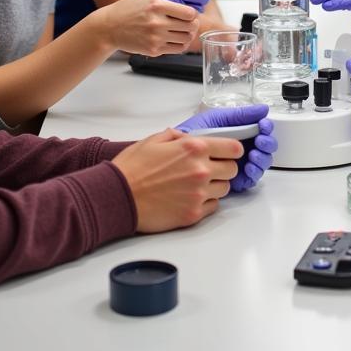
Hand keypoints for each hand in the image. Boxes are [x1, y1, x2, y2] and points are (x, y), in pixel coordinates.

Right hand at [95, 0, 197, 55]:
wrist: (109, 27)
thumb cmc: (127, 11)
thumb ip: (167, 5)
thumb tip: (189, 12)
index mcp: (157, 5)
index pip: (189, 13)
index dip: (193, 14)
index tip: (190, 15)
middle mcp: (157, 22)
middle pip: (191, 27)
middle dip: (193, 25)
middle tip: (190, 24)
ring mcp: (156, 38)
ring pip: (186, 39)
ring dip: (188, 36)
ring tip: (183, 32)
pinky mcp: (154, 50)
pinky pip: (177, 49)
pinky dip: (180, 45)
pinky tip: (175, 40)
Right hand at [111, 131, 241, 231]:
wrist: (117, 196)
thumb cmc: (132, 168)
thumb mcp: (154, 139)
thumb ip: (178, 136)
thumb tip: (190, 138)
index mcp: (194, 148)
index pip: (234, 149)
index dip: (231, 150)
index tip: (226, 153)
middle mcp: (201, 171)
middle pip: (232, 170)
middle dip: (223, 167)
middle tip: (209, 169)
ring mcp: (198, 194)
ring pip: (224, 189)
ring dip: (215, 185)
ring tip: (196, 184)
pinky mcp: (192, 214)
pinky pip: (213, 207)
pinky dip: (206, 202)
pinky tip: (190, 197)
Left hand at [175, 104, 277, 192]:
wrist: (174, 153)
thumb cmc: (191, 133)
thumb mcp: (216, 119)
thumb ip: (240, 115)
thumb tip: (263, 109)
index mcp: (239, 131)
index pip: (260, 130)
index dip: (266, 128)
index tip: (264, 126)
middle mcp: (242, 148)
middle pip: (264, 147)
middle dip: (266, 144)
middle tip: (260, 142)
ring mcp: (240, 164)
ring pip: (261, 163)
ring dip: (262, 159)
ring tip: (254, 155)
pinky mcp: (235, 180)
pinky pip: (251, 178)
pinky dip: (253, 173)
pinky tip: (248, 168)